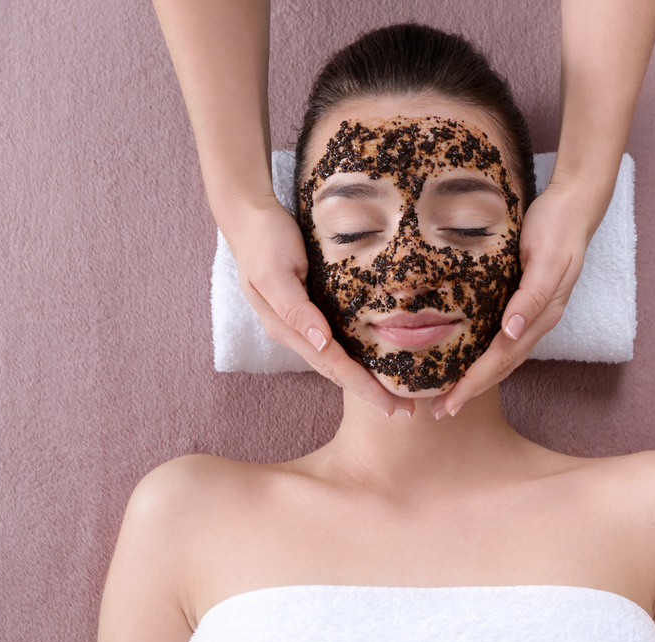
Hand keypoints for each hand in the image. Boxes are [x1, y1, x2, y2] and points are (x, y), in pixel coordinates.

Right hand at [226, 198, 414, 415]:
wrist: (249, 217)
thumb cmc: (264, 240)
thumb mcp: (276, 272)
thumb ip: (295, 309)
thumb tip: (321, 343)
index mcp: (288, 327)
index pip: (334, 365)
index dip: (363, 387)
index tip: (390, 406)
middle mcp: (297, 332)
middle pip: (338, 371)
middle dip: (370, 393)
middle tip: (405, 411)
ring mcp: (303, 323)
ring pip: (337, 360)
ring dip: (365, 380)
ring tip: (396, 396)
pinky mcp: (311, 308)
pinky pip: (338, 341)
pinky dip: (358, 357)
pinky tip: (376, 362)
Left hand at [430, 180, 594, 417]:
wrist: (574, 207)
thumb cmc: (557, 228)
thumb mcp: (545, 258)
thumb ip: (531, 296)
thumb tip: (511, 331)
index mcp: (541, 315)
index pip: (501, 359)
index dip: (475, 383)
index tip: (451, 403)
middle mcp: (536, 321)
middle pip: (501, 366)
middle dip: (471, 390)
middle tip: (441, 411)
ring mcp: (532, 314)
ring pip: (503, 357)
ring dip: (477, 379)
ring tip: (451, 395)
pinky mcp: (525, 303)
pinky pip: (503, 339)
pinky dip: (484, 356)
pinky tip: (467, 359)